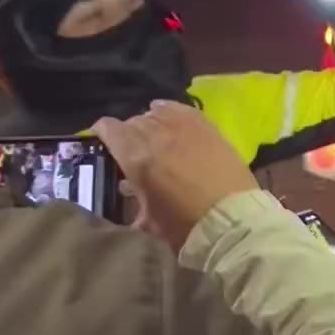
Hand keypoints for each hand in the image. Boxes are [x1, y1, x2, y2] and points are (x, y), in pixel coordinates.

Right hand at [95, 101, 258, 252]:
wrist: (232, 220)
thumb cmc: (185, 226)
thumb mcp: (149, 220)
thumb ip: (135, 201)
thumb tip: (129, 192)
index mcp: (136, 156)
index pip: (108, 129)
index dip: (102, 134)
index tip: (102, 144)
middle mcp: (155, 133)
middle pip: (132, 122)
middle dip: (127, 135)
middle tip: (132, 152)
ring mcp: (182, 126)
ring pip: (155, 114)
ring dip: (149, 125)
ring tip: (153, 140)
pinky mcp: (206, 125)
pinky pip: (180, 109)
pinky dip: (169, 112)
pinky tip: (166, 117)